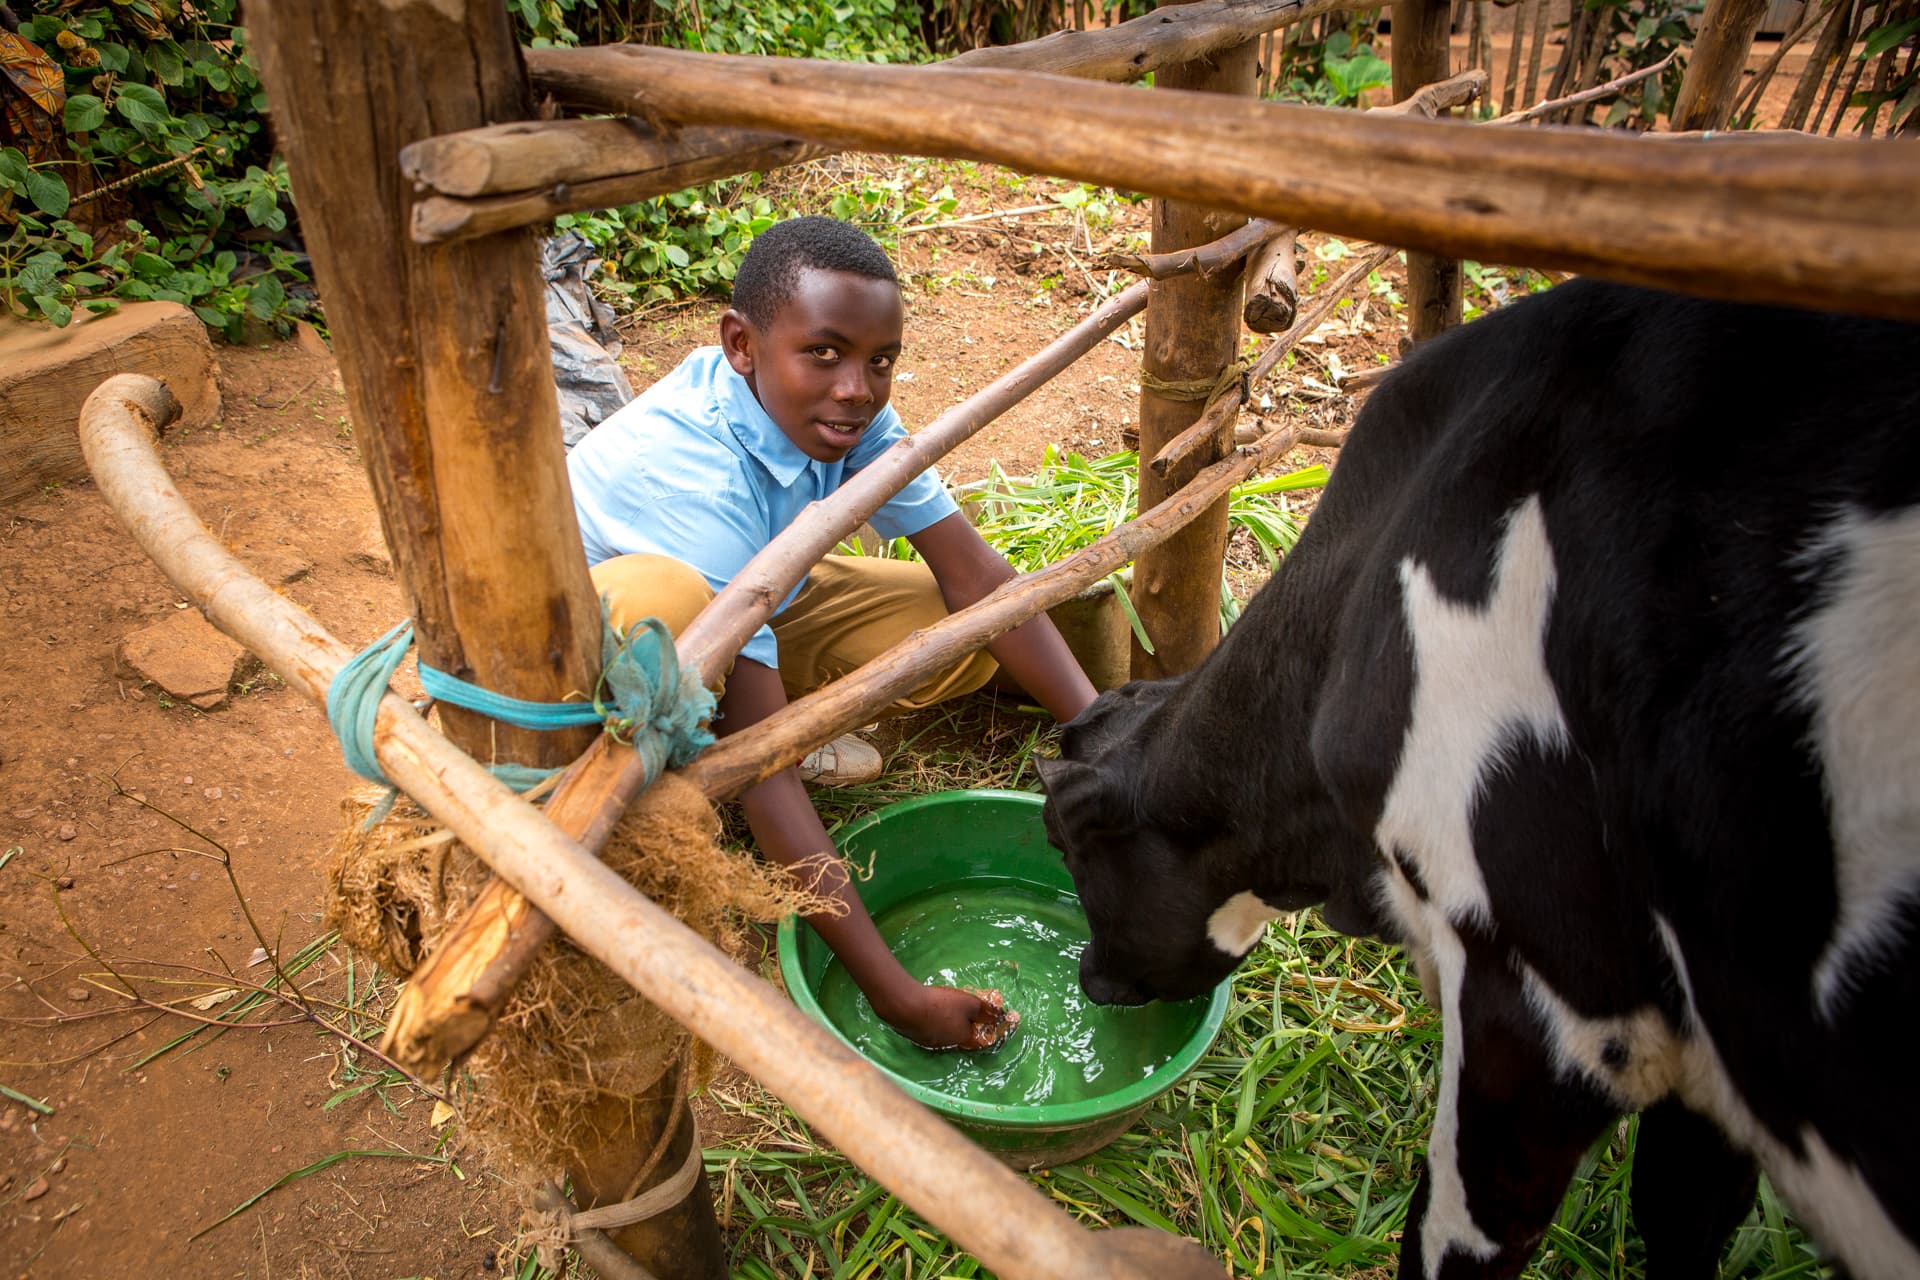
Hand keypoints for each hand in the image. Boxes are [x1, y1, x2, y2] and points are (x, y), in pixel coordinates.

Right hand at [881, 984, 1019, 1051]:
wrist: (907, 1007)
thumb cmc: (942, 1004)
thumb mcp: (970, 1003)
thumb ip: (985, 1010)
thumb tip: (1001, 1016)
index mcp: (963, 1038)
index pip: (979, 1039)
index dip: (984, 1030)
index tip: (987, 1022)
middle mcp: (947, 1045)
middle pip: (960, 1036)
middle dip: (964, 1026)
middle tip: (964, 1012)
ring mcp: (929, 1042)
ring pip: (944, 1034)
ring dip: (947, 1024)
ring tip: (946, 1010)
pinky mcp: (915, 1036)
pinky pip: (929, 1031)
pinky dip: (932, 1023)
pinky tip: (927, 1013)